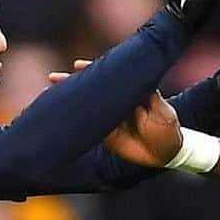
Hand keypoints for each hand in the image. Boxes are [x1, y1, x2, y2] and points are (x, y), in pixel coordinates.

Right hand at [48, 62, 182, 166]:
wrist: (165, 154)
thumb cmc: (167, 130)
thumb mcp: (163, 113)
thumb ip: (149, 98)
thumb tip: (137, 82)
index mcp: (132, 91)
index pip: (111, 76)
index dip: (94, 70)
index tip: (78, 65)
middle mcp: (118, 101)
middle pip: (94, 87)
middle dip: (74, 81)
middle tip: (54, 77)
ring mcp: (110, 116)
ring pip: (88, 104)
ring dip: (70, 97)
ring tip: (51, 89)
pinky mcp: (105, 133)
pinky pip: (87, 124)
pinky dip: (73, 119)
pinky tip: (57, 112)